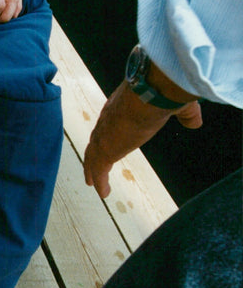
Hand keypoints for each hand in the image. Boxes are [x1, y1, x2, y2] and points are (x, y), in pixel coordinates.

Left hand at [84, 79, 201, 197]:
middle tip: (92, 165)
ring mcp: (104, 136)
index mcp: (120, 107)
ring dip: (92, 170)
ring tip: (92, 182)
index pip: (110, 123)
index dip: (109, 134)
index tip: (110, 141)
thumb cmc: (162, 93)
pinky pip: (100, 171)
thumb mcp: (175, 102)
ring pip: (93, 156)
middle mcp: (107, 120)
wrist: (151, 94)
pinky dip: (100, 182)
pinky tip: (103, 193)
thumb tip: (195, 122)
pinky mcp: (105, 150)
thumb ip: (185, 114)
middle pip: (97, 140)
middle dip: (94, 152)